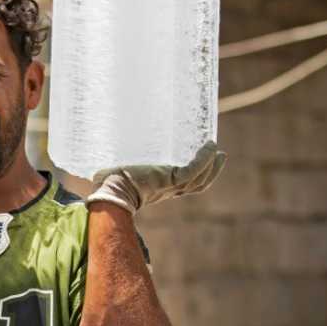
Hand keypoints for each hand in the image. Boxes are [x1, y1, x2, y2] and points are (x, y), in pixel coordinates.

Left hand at [86, 141, 226, 213]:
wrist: (107, 189)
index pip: (182, 183)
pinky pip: (193, 171)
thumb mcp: (123, 167)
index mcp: (158, 188)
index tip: (202, 160)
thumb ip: (123, 157)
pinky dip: (203, 160)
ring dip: (211, 165)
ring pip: (198, 179)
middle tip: (219, 154)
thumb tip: (111, 135)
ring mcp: (169, 186)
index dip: (196, 173)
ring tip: (215, 148)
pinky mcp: (168, 180)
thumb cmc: (108, 180)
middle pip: (197, 184)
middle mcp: (166, 189)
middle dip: (210, 171)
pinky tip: (209, 147)